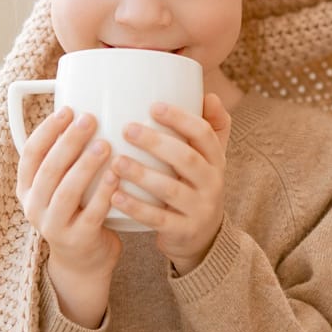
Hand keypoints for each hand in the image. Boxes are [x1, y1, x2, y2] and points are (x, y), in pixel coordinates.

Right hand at [17, 107, 121, 326]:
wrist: (84, 260)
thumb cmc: (77, 210)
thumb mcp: (61, 185)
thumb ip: (66, 157)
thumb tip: (86, 110)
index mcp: (27, 188)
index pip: (30, 154)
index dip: (47, 130)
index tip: (67, 110)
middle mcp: (34, 206)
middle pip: (48, 169)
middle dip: (68, 142)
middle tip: (89, 119)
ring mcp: (53, 226)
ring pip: (66, 191)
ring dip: (85, 165)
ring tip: (105, 144)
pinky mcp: (77, 240)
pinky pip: (91, 214)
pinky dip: (104, 193)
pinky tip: (117, 175)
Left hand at [112, 94, 232, 275]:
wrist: (202, 237)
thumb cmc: (196, 186)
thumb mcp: (209, 159)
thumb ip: (210, 127)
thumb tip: (209, 94)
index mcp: (216, 160)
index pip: (204, 133)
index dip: (181, 118)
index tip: (154, 106)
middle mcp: (213, 183)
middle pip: (187, 159)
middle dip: (157, 142)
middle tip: (127, 129)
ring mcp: (199, 209)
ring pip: (170, 190)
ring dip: (142, 174)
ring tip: (116, 162)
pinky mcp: (183, 231)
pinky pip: (158, 219)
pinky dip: (135, 207)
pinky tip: (114, 196)